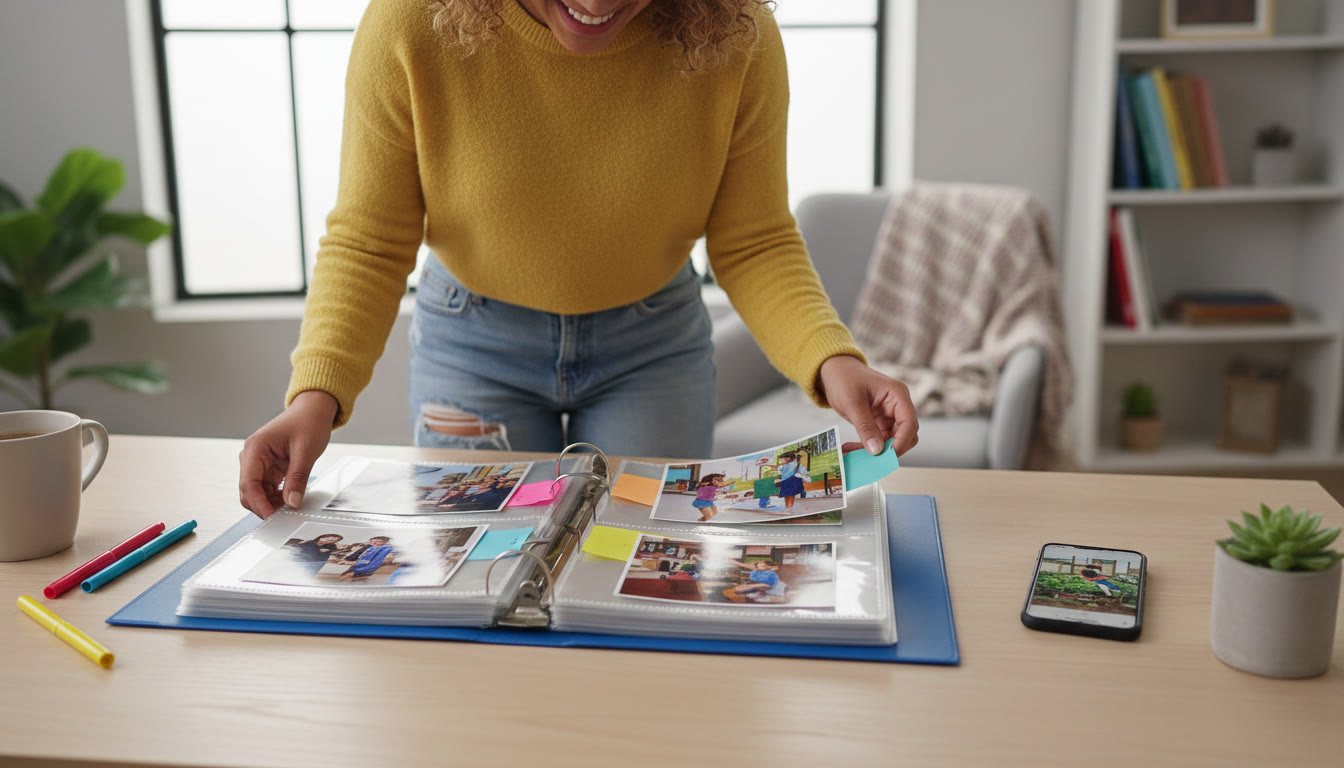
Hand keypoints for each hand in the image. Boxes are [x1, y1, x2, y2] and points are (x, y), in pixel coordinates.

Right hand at [238, 390, 338, 517]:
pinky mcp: (268, 467)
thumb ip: (297, 479)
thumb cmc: (308, 421)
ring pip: (257, 492)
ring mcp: (259, 462)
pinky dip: (277, 496)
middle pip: (248, 491)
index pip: (248, 483)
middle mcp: (252, 456)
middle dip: (264, 504)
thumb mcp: (306, 451)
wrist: (313, 409)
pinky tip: (290, 499)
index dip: (258, 503)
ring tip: (291, 505)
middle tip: (284, 515)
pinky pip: (267, 488)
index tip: (271, 516)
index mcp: (255, 448)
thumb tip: (291, 503)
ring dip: (271, 502)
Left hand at [817, 354, 918, 456]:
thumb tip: (876, 450)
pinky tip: (851, 449)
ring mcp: (889, 414)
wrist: (833, 370)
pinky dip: (867, 447)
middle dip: (890, 449)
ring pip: (892, 441)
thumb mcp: (853, 403)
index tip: (886, 456)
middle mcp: (897, 405)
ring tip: (854, 454)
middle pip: (905, 435)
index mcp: (897, 395)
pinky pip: (879, 440)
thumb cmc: (844, 378)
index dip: (901, 442)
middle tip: (870, 460)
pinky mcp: (878, 421)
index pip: (909, 423)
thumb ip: (865, 427)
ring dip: (876, 451)